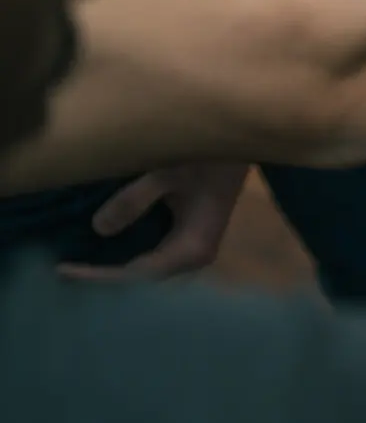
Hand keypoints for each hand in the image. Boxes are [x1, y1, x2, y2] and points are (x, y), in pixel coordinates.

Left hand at [61, 163, 249, 280]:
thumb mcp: (168, 173)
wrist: (245, 143)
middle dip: (105, 276)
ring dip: (115, 267)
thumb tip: (98, 229)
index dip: (98, 275)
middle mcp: (194, 257)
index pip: (136, 274)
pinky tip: (104, 249)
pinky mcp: (189, 239)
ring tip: (79, 262)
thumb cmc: (209, 156)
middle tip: (65, 270)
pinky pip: (153, 257)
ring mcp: (193, 250)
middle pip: (141, 279)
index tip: (63, 269)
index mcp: (192, 248)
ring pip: (146, 270)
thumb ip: (134, 200)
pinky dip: (127, 255)